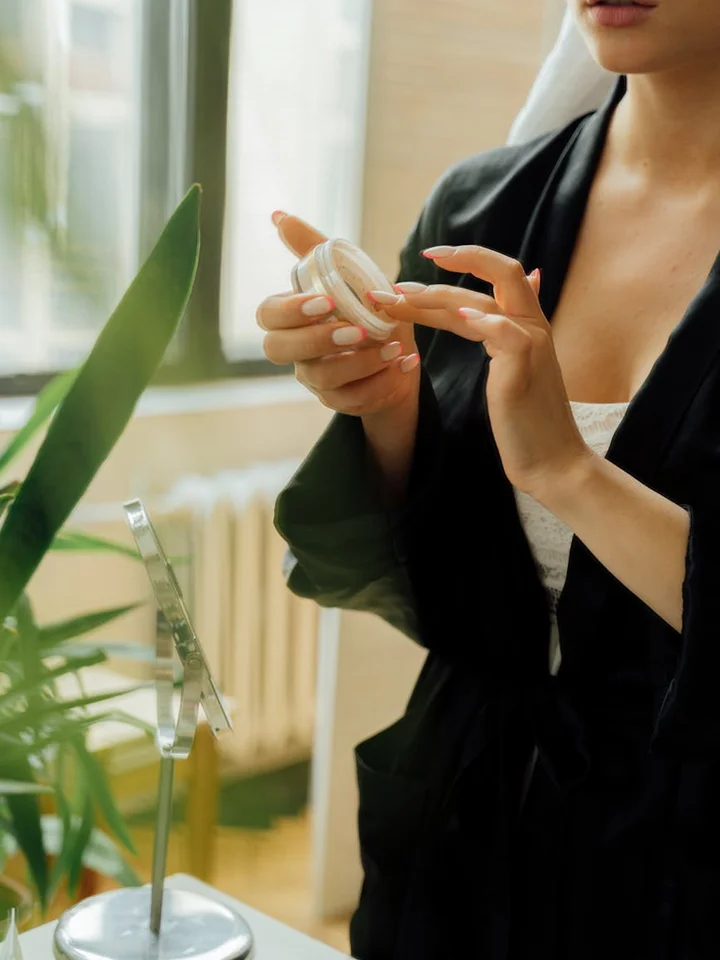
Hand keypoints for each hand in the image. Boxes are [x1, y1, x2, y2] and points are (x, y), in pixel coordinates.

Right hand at [256, 212, 419, 417]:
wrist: (397, 355)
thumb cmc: (365, 309)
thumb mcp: (348, 275)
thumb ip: (314, 248)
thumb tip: (278, 214)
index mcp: (291, 317)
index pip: (267, 315)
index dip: (291, 310)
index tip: (325, 301)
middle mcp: (295, 350)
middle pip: (278, 350)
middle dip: (317, 339)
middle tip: (356, 330)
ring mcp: (314, 379)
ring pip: (320, 377)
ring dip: (359, 361)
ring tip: (392, 345)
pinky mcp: (339, 401)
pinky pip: (352, 398)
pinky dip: (381, 380)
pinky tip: (403, 362)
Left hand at [374, 245, 594, 497]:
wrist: (553, 461)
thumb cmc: (527, 421)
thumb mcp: (512, 369)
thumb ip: (499, 335)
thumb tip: (482, 308)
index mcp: (528, 325)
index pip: (500, 275)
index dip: (465, 260)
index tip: (427, 258)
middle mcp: (534, 327)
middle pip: (498, 274)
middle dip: (444, 272)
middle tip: (395, 284)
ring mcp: (532, 345)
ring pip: (487, 300)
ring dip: (437, 297)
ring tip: (398, 299)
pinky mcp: (524, 368)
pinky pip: (503, 331)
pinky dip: (481, 319)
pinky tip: (457, 315)